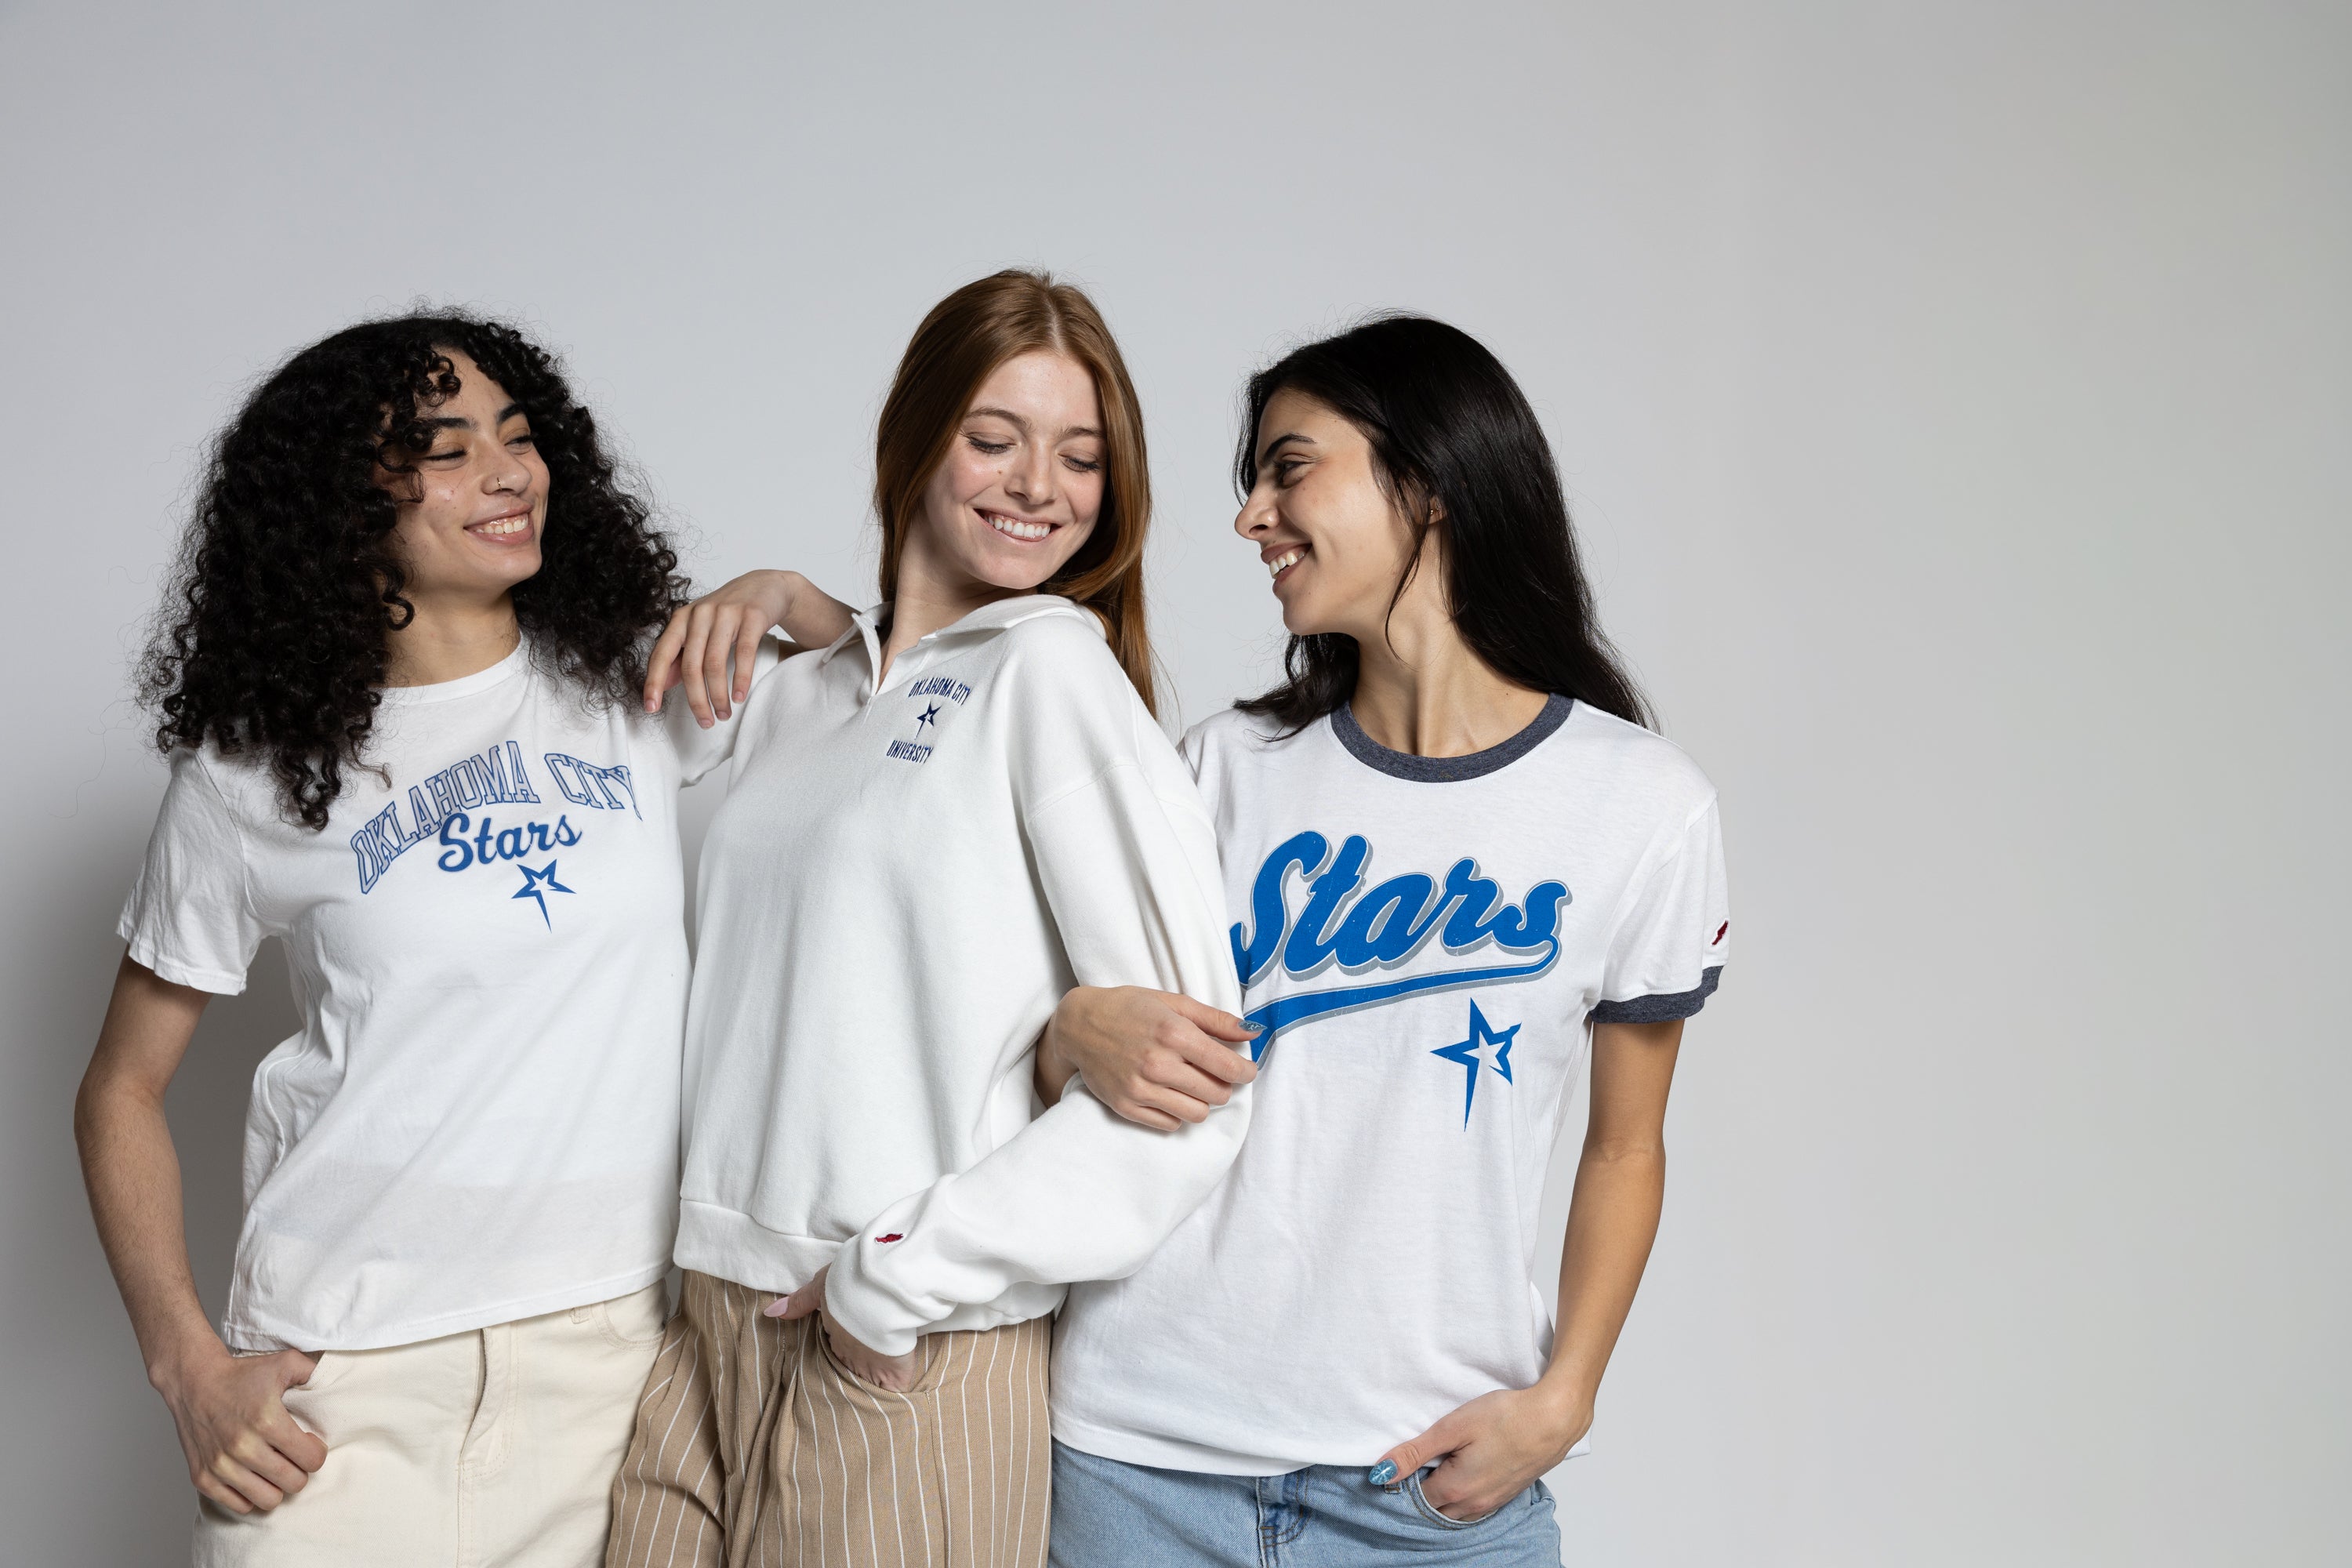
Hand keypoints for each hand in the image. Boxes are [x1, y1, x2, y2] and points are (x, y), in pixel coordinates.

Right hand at [154, 1337, 325, 1513]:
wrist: (193, 1381)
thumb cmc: (242, 1374)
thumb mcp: (285, 1362)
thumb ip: (313, 1372)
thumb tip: (334, 1382)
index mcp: (267, 1420)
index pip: (312, 1460)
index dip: (317, 1453)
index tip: (309, 1442)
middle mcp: (243, 1446)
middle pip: (293, 1483)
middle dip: (300, 1471)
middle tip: (293, 1457)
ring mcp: (220, 1465)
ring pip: (268, 1500)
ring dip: (277, 1486)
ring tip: (274, 1468)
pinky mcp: (202, 1477)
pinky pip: (239, 1505)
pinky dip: (250, 1495)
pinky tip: (252, 1475)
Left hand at [645, 570, 836, 725]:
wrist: (766, 586)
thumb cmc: (729, 613)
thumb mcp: (700, 629)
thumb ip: (681, 654)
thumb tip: (664, 684)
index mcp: (682, 619)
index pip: (661, 654)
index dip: (654, 682)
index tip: (651, 707)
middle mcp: (700, 614)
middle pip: (691, 666)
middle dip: (696, 700)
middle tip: (705, 721)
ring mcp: (726, 613)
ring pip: (715, 663)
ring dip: (718, 695)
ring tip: (724, 713)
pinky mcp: (751, 616)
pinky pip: (743, 654)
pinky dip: (741, 679)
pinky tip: (740, 697)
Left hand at [765, 1265, 921, 1391]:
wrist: (878, 1290)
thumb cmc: (847, 1286)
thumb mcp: (820, 1287)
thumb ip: (799, 1302)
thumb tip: (770, 1313)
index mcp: (833, 1336)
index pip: (834, 1349)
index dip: (840, 1349)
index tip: (844, 1347)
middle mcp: (849, 1355)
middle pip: (850, 1368)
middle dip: (854, 1369)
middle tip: (860, 1371)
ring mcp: (871, 1366)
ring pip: (869, 1381)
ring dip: (872, 1382)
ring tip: (875, 1390)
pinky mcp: (894, 1373)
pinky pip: (892, 1390)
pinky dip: (893, 1394)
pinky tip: (895, 1399)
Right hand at [1040, 986, 1259, 1130]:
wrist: (1078, 1025)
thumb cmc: (1129, 1009)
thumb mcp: (1173, 1002)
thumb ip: (1216, 1020)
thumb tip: (1253, 1033)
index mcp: (1174, 1033)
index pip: (1228, 1067)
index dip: (1245, 1071)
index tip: (1245, 1070)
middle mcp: (1158, 1064)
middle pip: (1217, 1094)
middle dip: (1222, 1084)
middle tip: (1212, 1072)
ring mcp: (1140, 1089)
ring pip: (1198, 1114)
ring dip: (1201, 1100)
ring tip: (1190, 1083)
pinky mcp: (1127, 1107)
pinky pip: (1171, 1124)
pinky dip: (1176, 1111)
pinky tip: (1168, 1092)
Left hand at [1368, 1381, 1591, 1521]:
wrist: (1555, 1419)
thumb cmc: (1507, 1417)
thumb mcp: (1453, 1427)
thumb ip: (1415, 1452)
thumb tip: (1381, 1473)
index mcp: (1455, 1489)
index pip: (1414, 1498)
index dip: (1403, 1480)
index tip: (1401, 1459)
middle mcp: (1473, 1505)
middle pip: (1433, 1510)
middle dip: (1420, 1491)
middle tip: (1416, 1462)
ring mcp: (1492, 1503)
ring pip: (1455, 1511)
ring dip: (1441, 1496)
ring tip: (1438, 1465)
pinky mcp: (1506, 1495)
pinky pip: (1474, 1507)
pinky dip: (1461, 1496)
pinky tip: (1462, 1471)